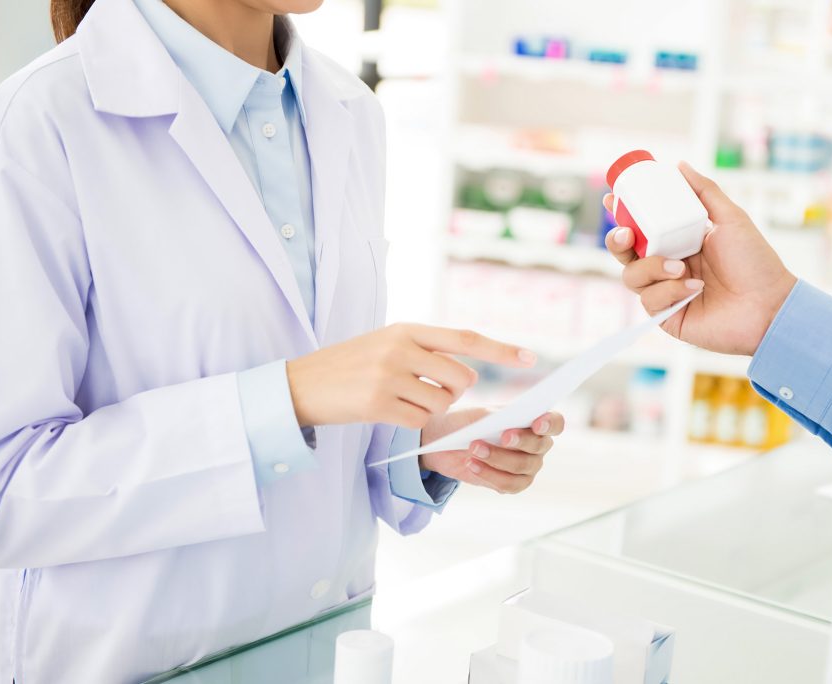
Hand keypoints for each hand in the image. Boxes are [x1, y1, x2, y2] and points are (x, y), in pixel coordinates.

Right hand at [287, 324, 536, 428]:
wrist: (300, 384)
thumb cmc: (348, 366)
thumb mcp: (385, 344)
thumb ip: (422, 351)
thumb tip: (466, 374)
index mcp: (407, 330)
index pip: (466, 338)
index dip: (501, 349)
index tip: (532, 357)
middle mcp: (401, 348)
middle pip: (461, 378)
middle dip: (453, 392)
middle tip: (425, 392)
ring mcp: (389, 376)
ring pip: (441, 403)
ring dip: (428, 410)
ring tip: (398, 401)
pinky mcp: (378, 404)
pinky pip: (419, 421)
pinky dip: (410, 423)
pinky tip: (386, 413)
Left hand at [419, 408, 564, 493]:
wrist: (445, 441)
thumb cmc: (467, 422)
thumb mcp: (478, 414)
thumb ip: (496, 418)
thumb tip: (506, 424)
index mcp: (534, 421)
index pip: (555, 423)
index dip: (550, 424)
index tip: (536, 424)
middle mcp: (537, 445)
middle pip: (539, 445)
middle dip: (521, 441)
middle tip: (503, 436)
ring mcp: (527, 466)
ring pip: (522, 466)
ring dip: (498, 457)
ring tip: (474, 448)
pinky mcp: (513, 484)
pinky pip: (509, 484)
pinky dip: (489, 474)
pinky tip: (471, 464)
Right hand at [604, 162, 797, 354]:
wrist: (769, 305)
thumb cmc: (755, 263)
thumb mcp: (730, 219)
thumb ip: (704, 192)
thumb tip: (679, 166)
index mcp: (679, 242)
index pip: (642, 226)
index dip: (623, 213)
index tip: (612, 198)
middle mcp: (667, 266)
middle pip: (625, 252)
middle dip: (617, 240)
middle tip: (626, 233)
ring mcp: (665, 292)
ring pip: (631, 276)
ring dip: (651, 267)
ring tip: (680, 267)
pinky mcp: (666, 316)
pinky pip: (649, 300)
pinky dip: (668, 291)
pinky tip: (693, 289)